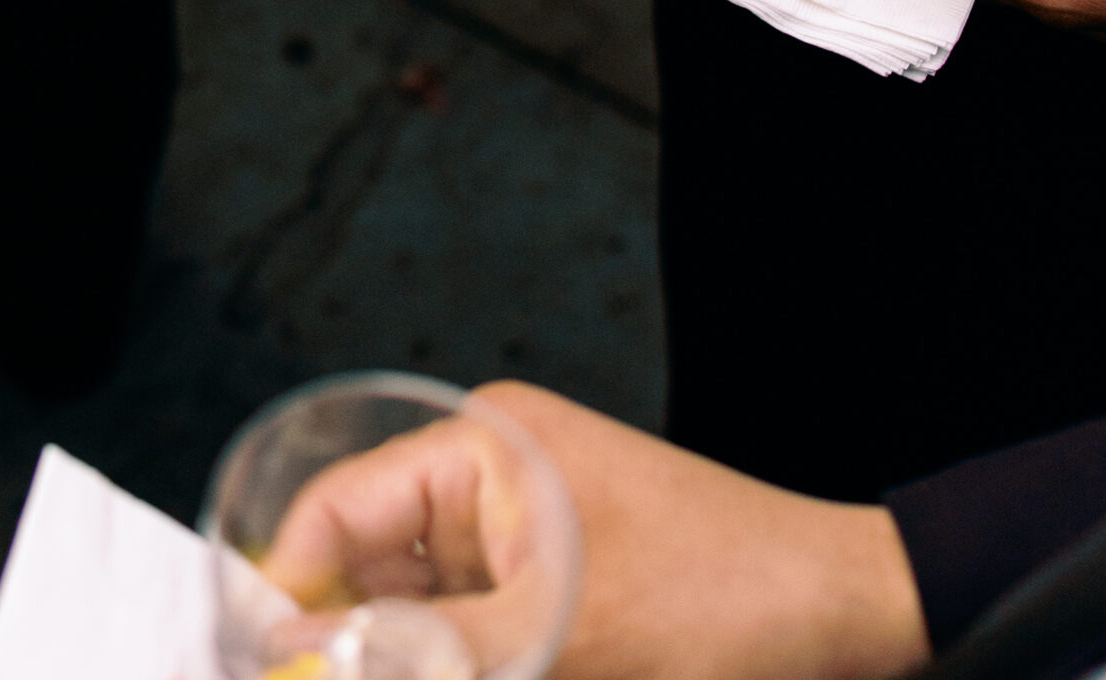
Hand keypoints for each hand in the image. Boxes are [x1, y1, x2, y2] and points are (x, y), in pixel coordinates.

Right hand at [262, 382, 928, 679]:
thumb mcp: (563, 635)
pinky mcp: (552, 605)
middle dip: (342, 648)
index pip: (335, 512)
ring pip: (412, 623)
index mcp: (484, 448)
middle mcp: (491, 486)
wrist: (853, 625)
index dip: (280, 600)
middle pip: (363, 574)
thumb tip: (311, 665)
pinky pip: (470, 647)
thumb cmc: (732, 598)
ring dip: (401, 664)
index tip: (252, 673)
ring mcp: (523, 547)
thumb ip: (425, 654)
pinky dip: (456, 674)